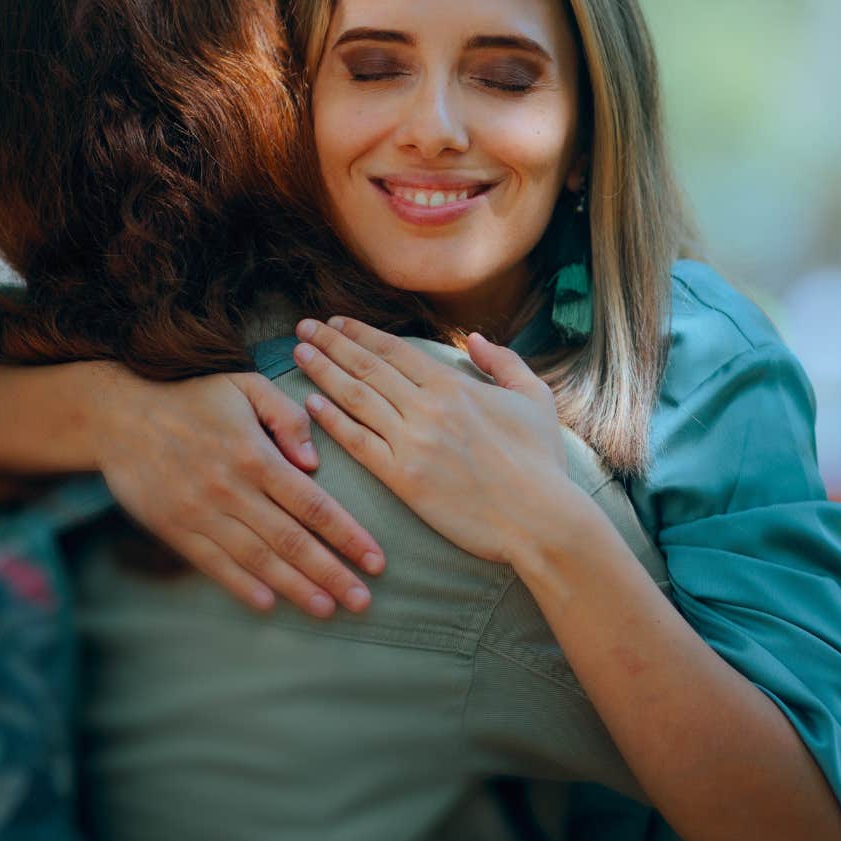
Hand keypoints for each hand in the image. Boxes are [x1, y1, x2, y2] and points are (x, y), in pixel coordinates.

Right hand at [87, 365, 384, 614]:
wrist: (118, 415)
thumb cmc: (192, 396)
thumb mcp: (246, 386)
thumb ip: (287, 416)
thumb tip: (315, 461)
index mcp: (256, 455)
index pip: (313, 505)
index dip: (348, 536)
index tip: (376, 560)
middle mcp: (231, 489)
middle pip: (292, 541)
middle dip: (332, 574)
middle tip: (363, 601)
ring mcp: (201, 513)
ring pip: (257, 559)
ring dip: (295, 588)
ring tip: (327, 609)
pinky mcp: (174, 529)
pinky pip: (213, 564)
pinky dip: (241, 586)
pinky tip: (268, 604)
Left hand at [290, 316, 584, 565]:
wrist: (540, 518)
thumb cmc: (542, 461)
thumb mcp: (534, 399)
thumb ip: (503, 363)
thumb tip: (474, 339)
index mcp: (454, 386)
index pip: (395, 350)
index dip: (360, 334)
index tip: (335, 323)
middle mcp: (427, 407)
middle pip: (367, 367)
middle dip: (330, 343)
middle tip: (303, 327)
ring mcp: (412, 443)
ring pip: (356, 398)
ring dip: (323, 373)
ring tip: (298, 355)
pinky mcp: (403, 479)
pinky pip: (358, 443)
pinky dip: (332, 421)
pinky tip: (311, 404)